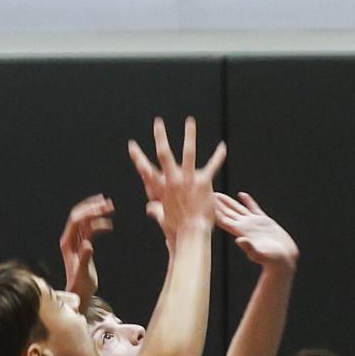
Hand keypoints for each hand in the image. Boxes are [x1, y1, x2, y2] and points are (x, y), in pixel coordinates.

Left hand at [59, 193, 113, 308]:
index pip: (76, 221)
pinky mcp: (84, 245)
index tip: (101, 207)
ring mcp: (77, 241)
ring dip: (97, 213)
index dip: (88, 212)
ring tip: (110, 206)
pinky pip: (91, 229)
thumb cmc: (79, 285)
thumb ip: (85, 258)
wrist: (80, 293)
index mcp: (68, 243)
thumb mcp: (83, 272)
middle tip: (107, 202)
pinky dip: (100, 224)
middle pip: (80, 217)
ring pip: (86, 221)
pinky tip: (110, 225)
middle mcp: (71, 239)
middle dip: (92, 207)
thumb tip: (88, 245)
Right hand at [128, 117, 225, 245]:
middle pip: (164, 153)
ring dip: (189, 136)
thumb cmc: (177, 229)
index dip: (137, 157)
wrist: (191, 233)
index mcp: (161, 188)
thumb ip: (156, 211)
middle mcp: (172, 180)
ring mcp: (188, 179)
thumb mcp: (163, 219)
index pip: (145, 169)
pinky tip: (223, 147)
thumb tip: (150, 209)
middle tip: (158, 122)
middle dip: (160, 136)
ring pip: (188, 152)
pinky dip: (218, 156)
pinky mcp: (203, 182)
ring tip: (190, 122)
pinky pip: (212, 165)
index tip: (132, 145)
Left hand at [214, 191, 297, 270]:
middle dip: (217, 204)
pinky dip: (247, 201)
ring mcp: (254, 223)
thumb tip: (239, 240)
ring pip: (238, 209)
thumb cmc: (272, 260)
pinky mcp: (264, 221)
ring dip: (228, 201)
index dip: (215, 210)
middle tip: (207, 193)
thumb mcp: (259, 254)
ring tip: (218, 194)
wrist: (284, 260)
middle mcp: (245, 227)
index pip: (224, 219)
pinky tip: (242, 194)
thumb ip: (248, 247)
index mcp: (241, 232)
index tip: (206, 202)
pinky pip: (253, 208)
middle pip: (227, 213)